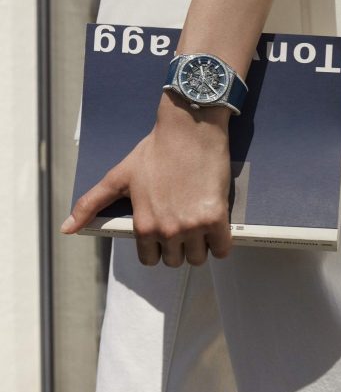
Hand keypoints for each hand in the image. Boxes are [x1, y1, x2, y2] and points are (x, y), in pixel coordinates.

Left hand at [61, 92, 232, 266]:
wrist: (189, 130)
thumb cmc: (155, 150)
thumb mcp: (118, 177)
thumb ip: (91, 204)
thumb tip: (67, 229)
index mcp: (143, 224)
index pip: (150, 259)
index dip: (157, 247)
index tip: (164, 230)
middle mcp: (166, 230)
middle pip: (176, 261)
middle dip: (179, 247)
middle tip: (182, 222)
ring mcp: (192, 226)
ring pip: (199, 258)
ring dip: (200, 246)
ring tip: (199, 223)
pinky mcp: (216, 219)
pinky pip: (222, 249)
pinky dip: (221, 243)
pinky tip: (216, 227)